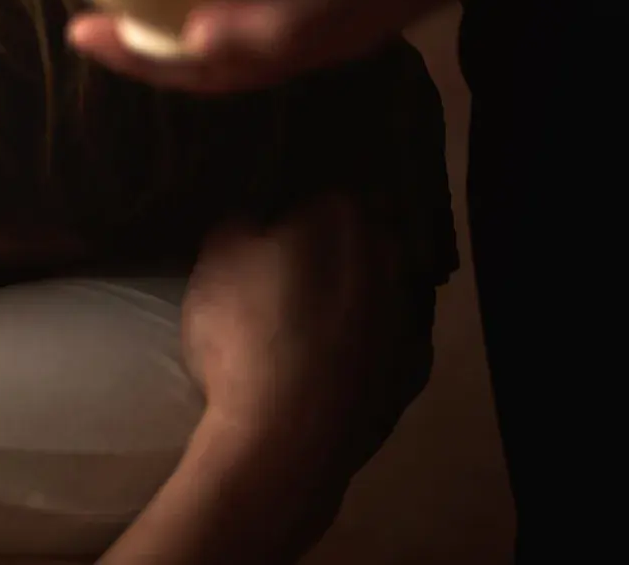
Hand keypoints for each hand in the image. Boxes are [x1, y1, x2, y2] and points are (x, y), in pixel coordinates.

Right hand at [101, 199, 429, 564]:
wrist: (286, 440)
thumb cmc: (245, 336)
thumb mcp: (214, 261)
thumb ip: (240, 223)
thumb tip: (259, 217)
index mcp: (344, 218)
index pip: (329, 188)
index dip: (302, 201)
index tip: (279, 216)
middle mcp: (392, 258)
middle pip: (367, 234)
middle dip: (339, 242)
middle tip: (296, 258)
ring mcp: (411, 317)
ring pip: (384, 286)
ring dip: (358, 291)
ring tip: (315, 311)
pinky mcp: (414, 371)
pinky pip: (389, 338)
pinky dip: (369, 340)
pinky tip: (334, 356)